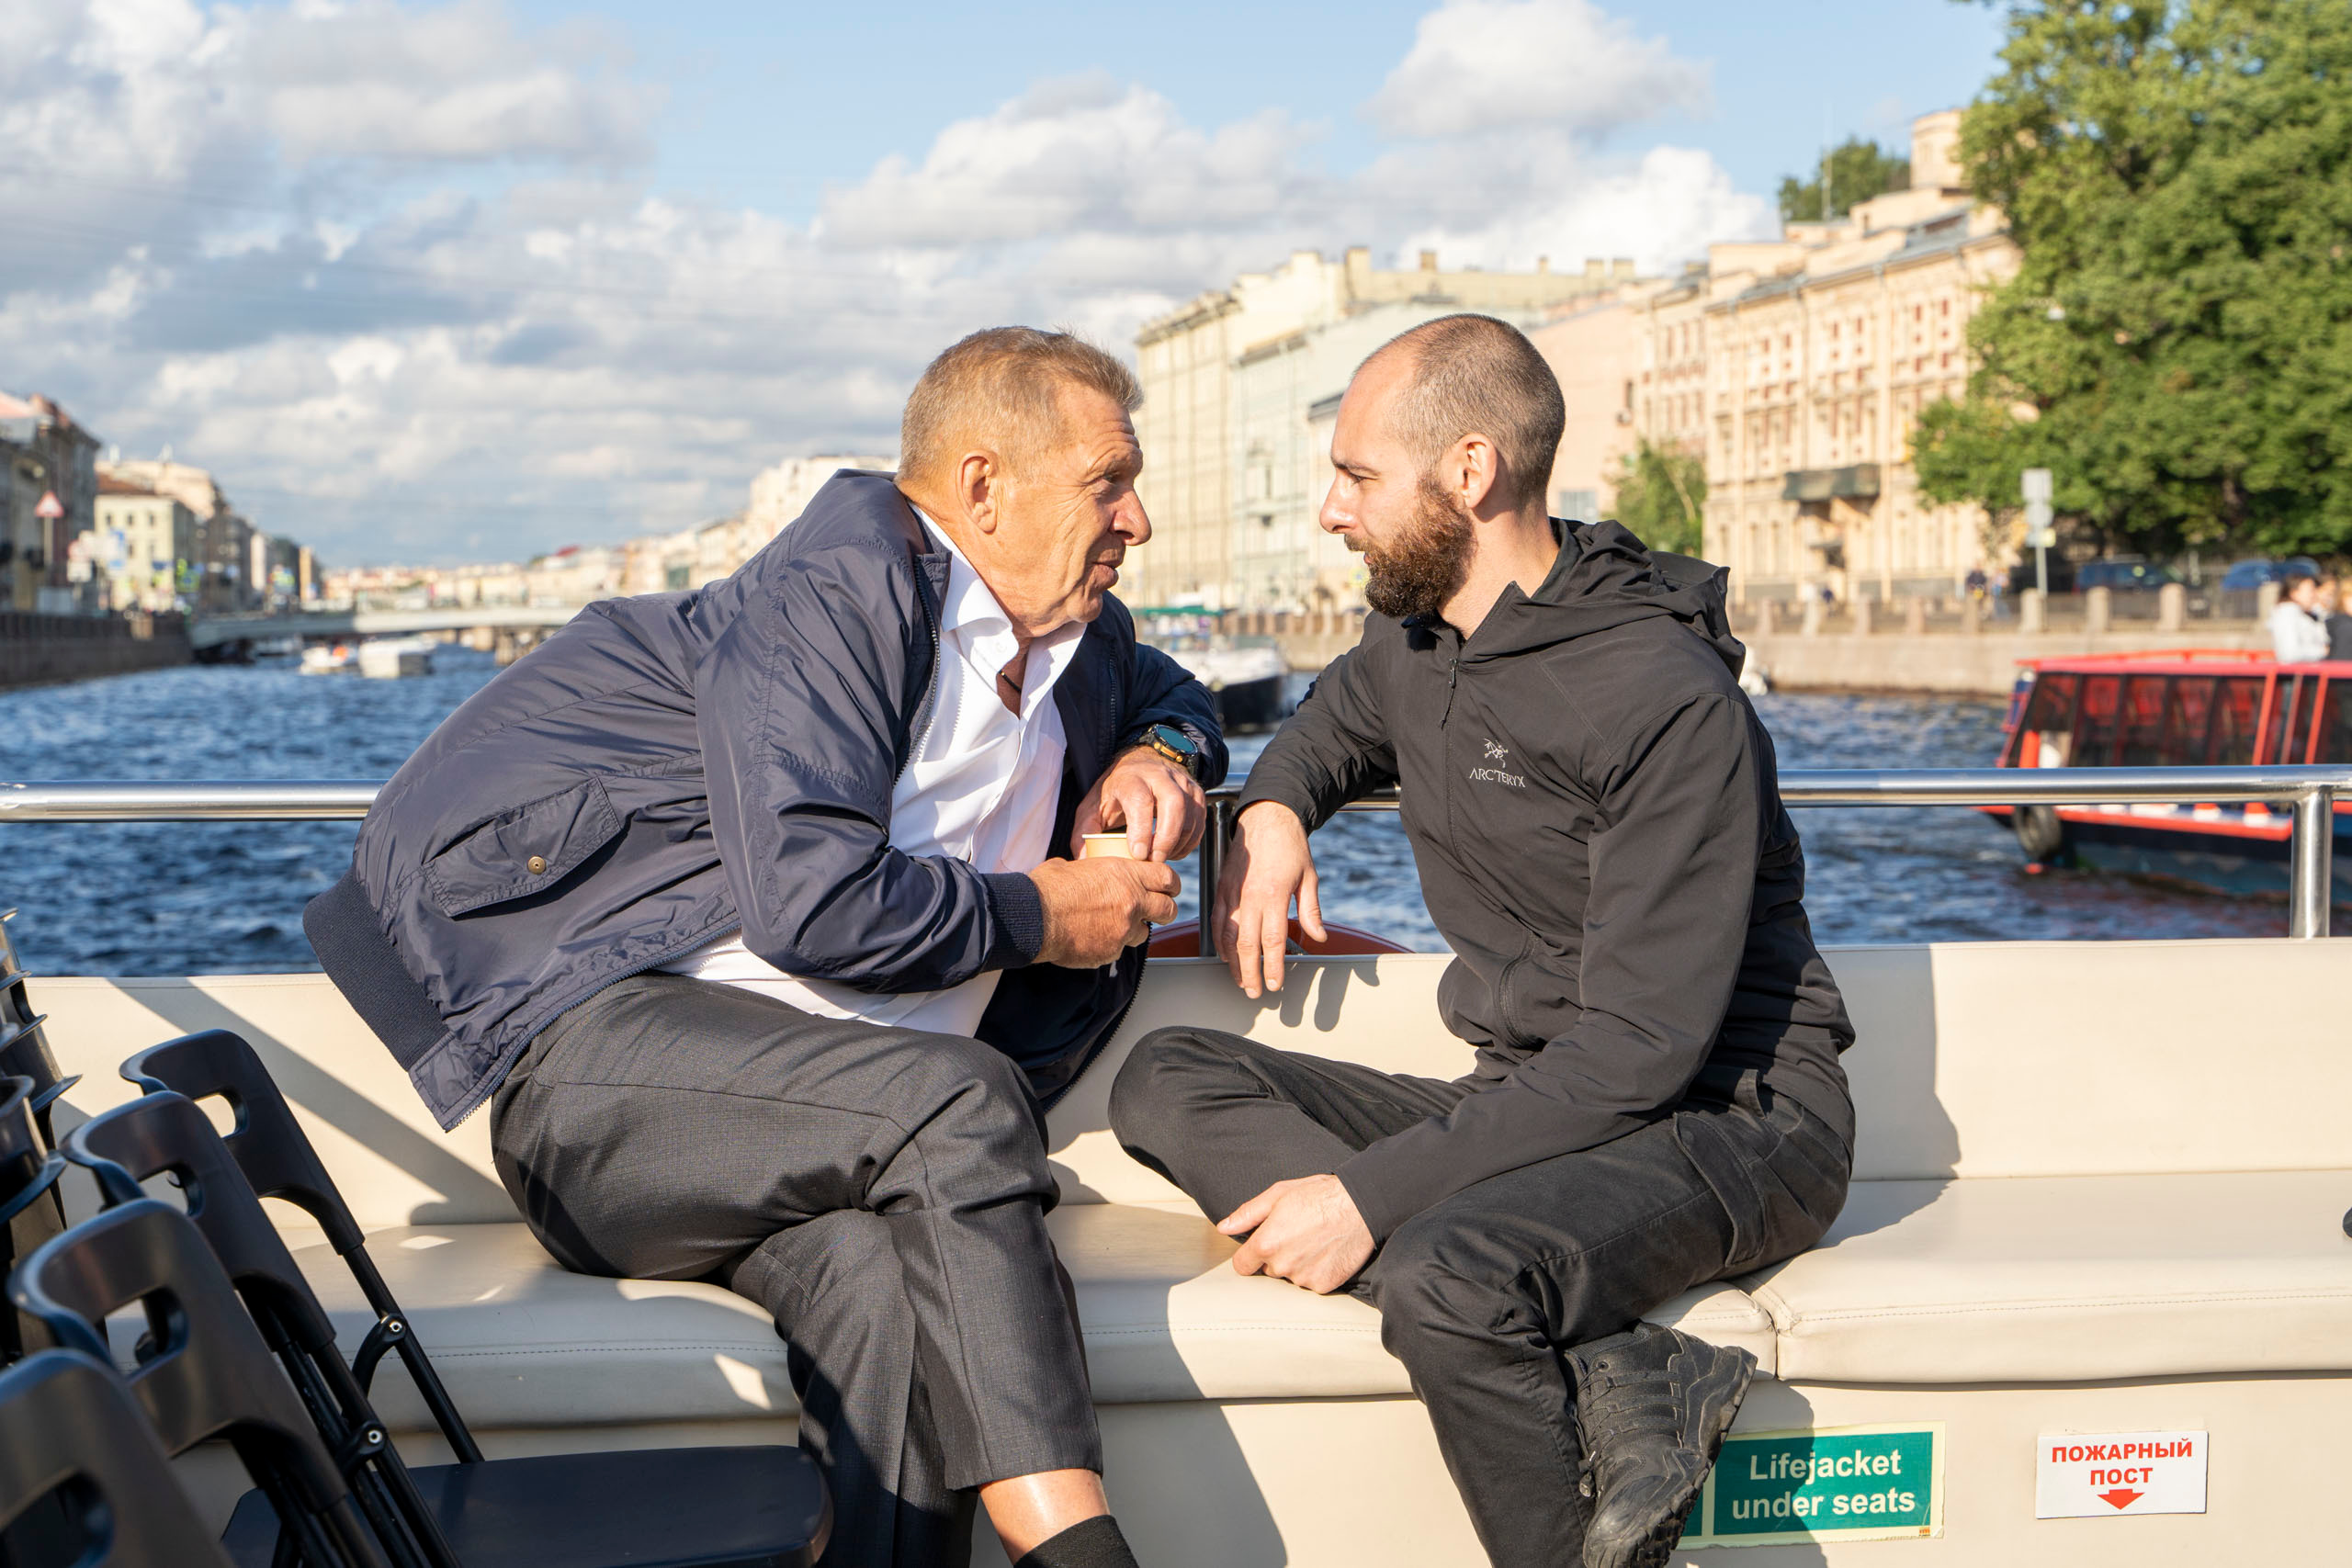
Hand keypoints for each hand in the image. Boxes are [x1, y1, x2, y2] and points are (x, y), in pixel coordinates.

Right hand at [1030, 856, 1179, 967]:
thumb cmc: (1049, 888)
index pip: (1167, 878)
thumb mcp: (1074, 866)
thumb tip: (1088, 873)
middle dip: (1165, 911)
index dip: (1171, 884)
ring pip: (1143, 933)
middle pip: (1168, 910)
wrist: (1034, 917)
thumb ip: (1094, 872)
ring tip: (1114, 925)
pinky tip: (1091, 937)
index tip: (1169, 888)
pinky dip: (1109, 945)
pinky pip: (1117, 950)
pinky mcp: (1110, 952)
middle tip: (1157, 911)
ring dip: (1133, 929)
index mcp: (1125, 875)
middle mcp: (1131, 902)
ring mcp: (1123, 930)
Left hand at [1071, 745, 1206, 861]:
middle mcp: (1160, 776)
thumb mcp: (1093, 806)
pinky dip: (1189, 842)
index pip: (1140, 800)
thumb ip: (1084, 832)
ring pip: (1191, 814)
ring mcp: (1182, 783)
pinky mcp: (1196, 793)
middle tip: (1155, 861)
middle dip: (1167, 838)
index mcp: (1130, 778)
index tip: (1138, 854)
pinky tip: (1173, 850)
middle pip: (1173, 804)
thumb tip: (1083, 859)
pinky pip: (1199, 822)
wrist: (1140, 764)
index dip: (1141, 829)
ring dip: (1178, 843)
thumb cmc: (1116, 791)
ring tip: (1160, 857)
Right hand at [1214, 801, 1325, 997]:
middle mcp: (1250, 896)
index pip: (1273, 941)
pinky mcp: (1222, 887)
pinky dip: (1219, 940)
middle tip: (1256, 992)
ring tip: (1241, 980)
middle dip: (1251, 973)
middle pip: (1247, 945)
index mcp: (1274, 895)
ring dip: (1233, 962)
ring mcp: (1232, 892)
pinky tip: (1225, 954)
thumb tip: (1319, 938)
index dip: (1273, 967)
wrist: (1266, 816)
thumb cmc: (1289, 845)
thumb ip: (1311, 911)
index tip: (1275, 984)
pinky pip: (1216, 920)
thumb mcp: (1309, 877)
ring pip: (1228, 936)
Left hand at [1220, 1174, 1373, 1294]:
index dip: (1250, 1255)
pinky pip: (1312, 1283)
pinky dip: (1317, 1271)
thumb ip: (1247, 1214)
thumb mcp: (1279, 1194)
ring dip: (1298, 1264)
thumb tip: (1224, 1227)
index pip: (1242, 1265)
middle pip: (1269, 1270)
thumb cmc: (1319, 1195)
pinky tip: (1327, 1251)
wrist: (1361, 1206)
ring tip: (1315, 1240)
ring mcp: (1304, 1278)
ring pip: (1291, 1277)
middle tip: (1297, 1234)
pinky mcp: (1324, 1285)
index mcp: (1266, 1243)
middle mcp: (1282, 1266)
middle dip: (1278, 1256)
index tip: (1260, 1247)